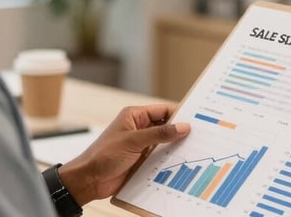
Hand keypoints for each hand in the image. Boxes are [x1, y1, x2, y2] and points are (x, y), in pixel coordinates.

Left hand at [58, 104, 189, 204]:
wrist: (90, 179)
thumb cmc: (104, 155)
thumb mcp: (134, 141)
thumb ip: (159, 133)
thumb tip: (182, 127)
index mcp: (134, 116)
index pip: (162, 110)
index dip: (179, 114)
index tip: (196, 119)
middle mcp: (138, 128)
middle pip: (165, 126)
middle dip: (179, 131)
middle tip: (200, 136)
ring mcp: (140, 145)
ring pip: (164, 143)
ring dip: (175, 147)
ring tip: (195, 150)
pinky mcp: (141, 160)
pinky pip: (159, 156)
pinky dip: (168, 159)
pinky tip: (181, 163)